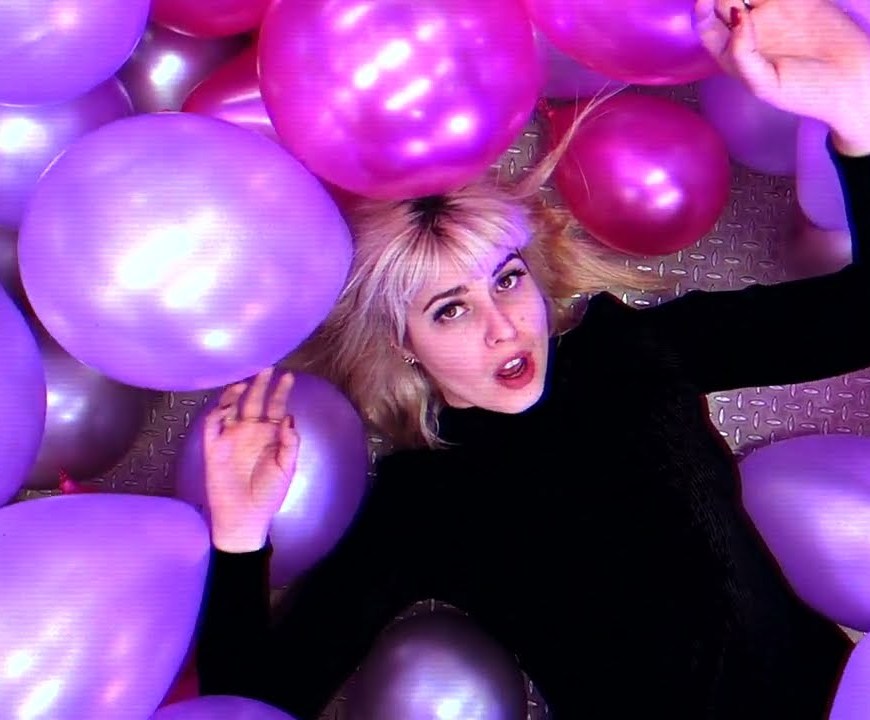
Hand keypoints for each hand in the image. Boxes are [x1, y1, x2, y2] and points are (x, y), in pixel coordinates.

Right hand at [203, 367, 299, 552]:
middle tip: (266, 367)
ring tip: (245, 380)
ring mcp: (230, 437)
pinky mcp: (213, 447)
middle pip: (254, 401)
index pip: (275, 407)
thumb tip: (289, 418)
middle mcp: (249, 431)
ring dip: (236, 393)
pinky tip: (227, 402)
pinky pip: (212, 424)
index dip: (280, 392)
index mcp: (269, 435)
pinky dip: (217, 411)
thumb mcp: (286, 468)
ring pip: (231, 407)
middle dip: (259, 384)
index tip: (288, 376)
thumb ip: (290, 443)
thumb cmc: (268, 494)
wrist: (245, 518)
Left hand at [695, 0, 869, 152]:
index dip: (702, 10)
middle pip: (724, 0)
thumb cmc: (805, 92)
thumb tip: (736, 14)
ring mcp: (774, 11)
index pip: (707, 26)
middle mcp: (750, 30)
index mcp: (734, 53)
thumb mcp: (764, 83)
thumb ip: (743, 53)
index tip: (706, 0)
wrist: (851, 81)